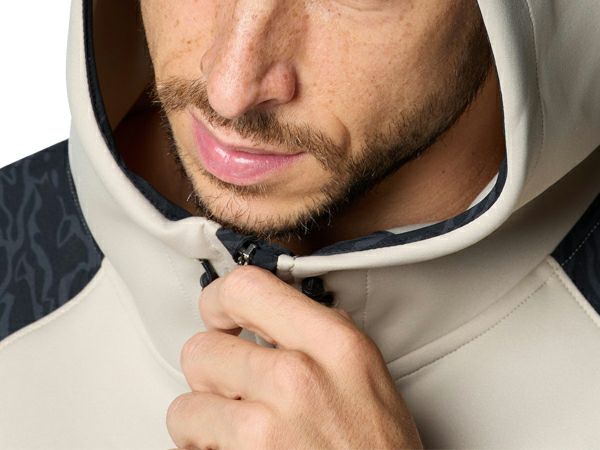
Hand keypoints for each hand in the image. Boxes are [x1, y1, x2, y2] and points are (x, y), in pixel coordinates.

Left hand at [168, 266, 421, 448]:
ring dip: (203, 422)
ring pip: (186, 405)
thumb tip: (280, 311)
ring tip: (233, 431)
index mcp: (334, 343)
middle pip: (202, 349)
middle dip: (210, 373)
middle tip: (230, 389)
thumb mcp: (366, 374)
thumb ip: (320, 334)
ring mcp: (267, 426)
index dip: (218, 301)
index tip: (218, 316)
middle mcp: (298, 377)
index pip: (246, 287)